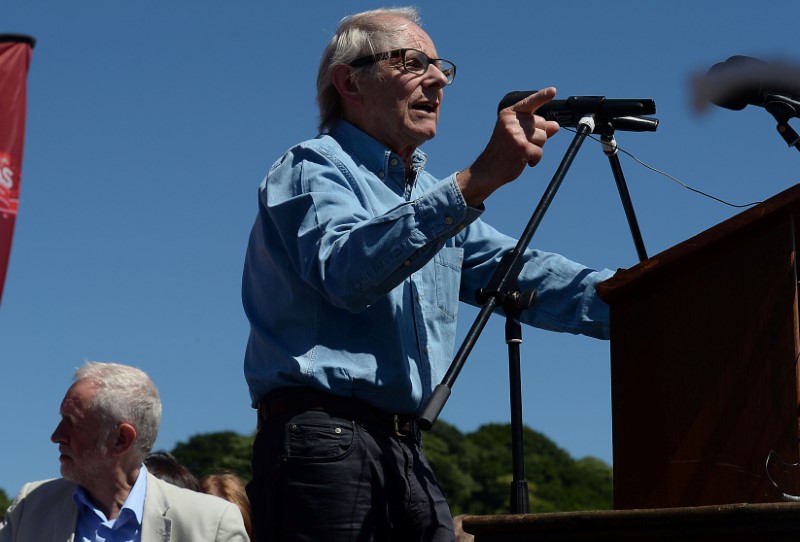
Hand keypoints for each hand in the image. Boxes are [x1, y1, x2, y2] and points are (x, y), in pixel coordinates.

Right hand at [457, 87, 559, 206]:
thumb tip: (556, 125)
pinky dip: (534, 159)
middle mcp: (511, 121)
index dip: (542, 96)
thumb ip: (535, 128)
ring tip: (520, 153)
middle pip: (542, 124)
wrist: (487, 170)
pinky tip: (522, 161)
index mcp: (508, 115)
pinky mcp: (521, 147)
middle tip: (520, 145)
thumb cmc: (502, 152)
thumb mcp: (516, 135)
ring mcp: (516, 134)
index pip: (529, 103)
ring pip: (543, 137)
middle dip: (537, 136)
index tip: (553, 91)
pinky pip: (540, 152)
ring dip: (536, 148)